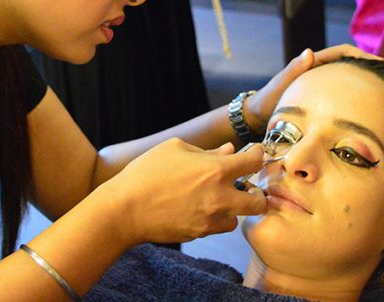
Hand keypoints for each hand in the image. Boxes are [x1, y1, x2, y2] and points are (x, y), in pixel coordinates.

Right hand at [108, 139, 266, 243]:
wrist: (125, 209)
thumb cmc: (146, 172)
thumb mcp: (175, 149)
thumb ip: (207, 150)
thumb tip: (229, 150)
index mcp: (216, 170)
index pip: (254, 162)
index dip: (258, 155)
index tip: (255, 153)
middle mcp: (219, 197)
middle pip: (258, 202)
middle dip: (256, 194)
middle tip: (245, 187)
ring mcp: (210, 219)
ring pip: (237, 219)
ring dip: (232, 209)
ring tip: (217, 199)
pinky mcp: (198, 233)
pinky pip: (216, 227)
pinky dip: (213, 219)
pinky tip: (198, 209)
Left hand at [243, 45, 380, 132]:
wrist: (257, 118)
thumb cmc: (268, 101)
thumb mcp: (281, 86)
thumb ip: (293, 70)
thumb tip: (310, 52)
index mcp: (313, 63)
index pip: (345, 52)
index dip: (363, 56)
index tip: (381, 64)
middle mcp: (320, 72)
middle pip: (352, 66)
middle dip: (372, 70)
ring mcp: (322, 87)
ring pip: (350, 83)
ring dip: (367, 86)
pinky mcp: (323, 102)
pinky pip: (344, 98)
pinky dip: (357, 102)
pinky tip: (369, 115)